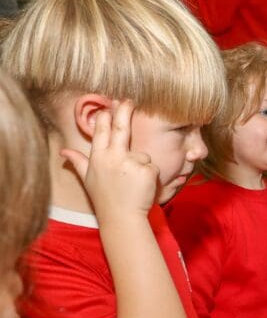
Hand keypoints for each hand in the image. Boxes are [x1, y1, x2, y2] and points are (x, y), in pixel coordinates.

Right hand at [61, 100, 159, 218]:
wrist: (122, 218)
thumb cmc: (105, 199)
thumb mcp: (88, 179)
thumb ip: (77, 162)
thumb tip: (63, 150)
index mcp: (98, 157)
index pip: (101, 131)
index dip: (105, 116)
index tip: (109, 104)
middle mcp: (113, 157)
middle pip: (120, 128)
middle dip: (123, 111)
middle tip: (128, 99)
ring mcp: (130, 162)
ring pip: (142, 154)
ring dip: (141, 165)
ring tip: (133, 183)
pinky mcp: (147, 169)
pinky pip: (152, 166)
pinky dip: (150, 175)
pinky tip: (142, 186)